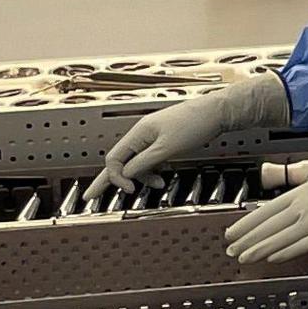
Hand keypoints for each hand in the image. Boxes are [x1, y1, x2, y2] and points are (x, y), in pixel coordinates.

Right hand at [100, 73, 287, 194]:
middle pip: (119, 161)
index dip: (116, 177)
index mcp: (138, 133)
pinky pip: (149, 159)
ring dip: (144, 176)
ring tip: (160, 183)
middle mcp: (141, 134)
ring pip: (137, 162)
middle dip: (109, 180)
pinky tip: (163, 175)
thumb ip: (145, 162)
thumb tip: (126, 175)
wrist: (216, 112)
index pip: (114, 159)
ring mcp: (152, 137)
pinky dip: (153, 170)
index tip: (131, 190)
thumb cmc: (194, 124)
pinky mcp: (163, 140)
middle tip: (90, 196)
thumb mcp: (167, 148)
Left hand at [225, 150, 307, 263]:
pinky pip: (298, 246)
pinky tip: (269, 258)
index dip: (247, 223)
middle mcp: (304, 205)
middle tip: (230, 248)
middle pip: (268, 224)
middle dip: (246, 238)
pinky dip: (282, 252)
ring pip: (279, 237)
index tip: (232, 232)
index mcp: (302, 191)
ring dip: (259, 249)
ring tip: (243, 257)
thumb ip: (302, 201)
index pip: (266, 209)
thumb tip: (281, 217)